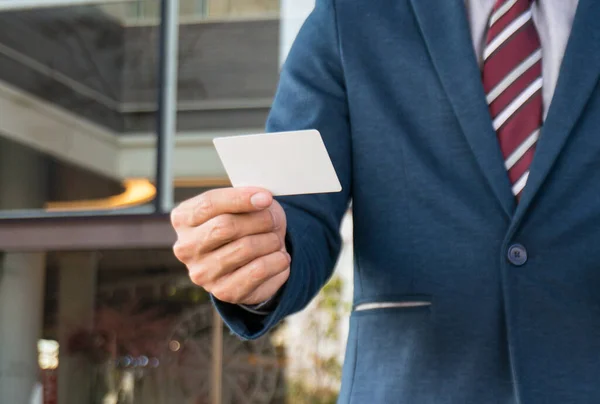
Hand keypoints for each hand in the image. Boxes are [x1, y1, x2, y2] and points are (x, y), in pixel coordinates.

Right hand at [171, 187, 289, 305]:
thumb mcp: (242, 205)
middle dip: (258, 220)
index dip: (240, 198)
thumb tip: (263, 200)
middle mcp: (186, 247)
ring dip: (270, 240)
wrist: (250, 263)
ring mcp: (202, 273)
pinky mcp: (223, 292)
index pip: (209, 204)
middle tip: (274, 220)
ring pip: (245, 248)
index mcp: (183, 219)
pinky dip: (277, 260)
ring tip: (275, 240)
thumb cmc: (244, 225)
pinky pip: (258, 271)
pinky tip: (280, 257)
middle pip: (225, 226)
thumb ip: (246, 198)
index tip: (266, 198)